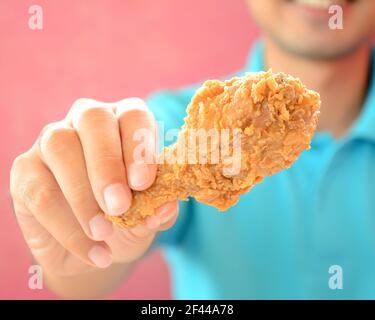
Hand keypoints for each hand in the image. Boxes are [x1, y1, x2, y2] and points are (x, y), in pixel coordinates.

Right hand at [10, 98, 177, 276]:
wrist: (95, 246)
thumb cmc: (127, 219)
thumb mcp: (148, 216)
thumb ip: (158, 210)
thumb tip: (167, 207)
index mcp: (125, 121)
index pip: (133, 116)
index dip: (139, 146)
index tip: (142, 184)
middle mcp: (87, 121)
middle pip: (93, 119)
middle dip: (107, 164)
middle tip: (119, 206)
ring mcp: (52, 141)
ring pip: (61, 148)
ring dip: (83, 195)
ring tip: (104, 232)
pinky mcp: (26, 170)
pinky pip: (40, 191)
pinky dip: (68, 228)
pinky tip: (92, 251)